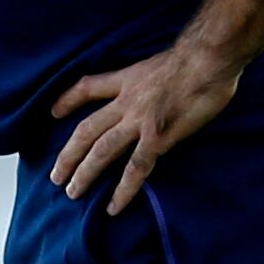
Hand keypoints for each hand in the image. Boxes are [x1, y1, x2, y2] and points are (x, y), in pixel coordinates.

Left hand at [45, 43, 241, 215]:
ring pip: (102, 151)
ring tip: (72, 193)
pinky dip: (123, 190)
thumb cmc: (199, 56)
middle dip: (68, 155)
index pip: (88, 87)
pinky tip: (113, 207)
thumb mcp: (162, 62)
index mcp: (128, 80)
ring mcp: (140, 121)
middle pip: (86, 130)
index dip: (68, 100)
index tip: (53, 112)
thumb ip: (152, 78)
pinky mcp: (158, 138)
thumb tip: (158, 87)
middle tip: (55, 176)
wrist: (209, 58)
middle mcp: (127, 102)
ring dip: (84, 174)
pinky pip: (135, 168)